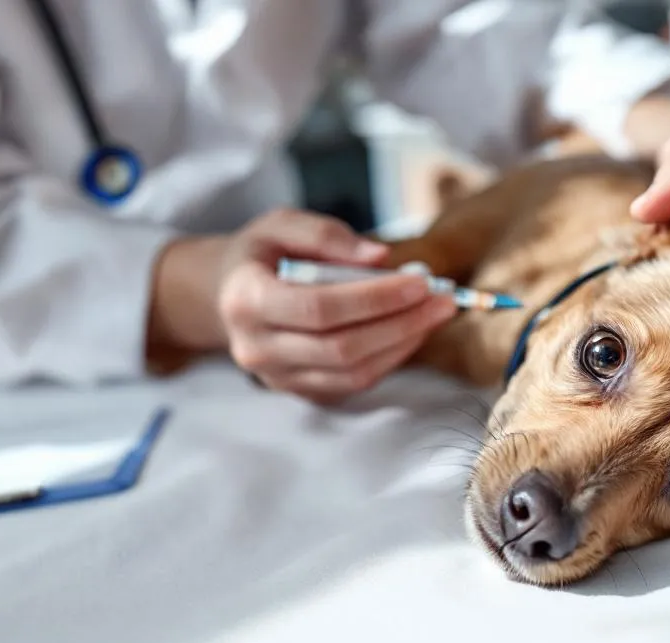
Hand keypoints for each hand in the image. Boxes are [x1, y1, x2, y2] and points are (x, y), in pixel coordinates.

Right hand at [151, 209, 456, 402]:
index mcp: (246, 300)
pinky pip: (353, 384)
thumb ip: (327, 235)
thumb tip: (382, 257)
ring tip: (436, 314)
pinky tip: (412, 332)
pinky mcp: (298, 391)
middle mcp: (257, 348)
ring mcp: (276, 377)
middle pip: (341, 347)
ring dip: (402, 345)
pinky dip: (389, 359)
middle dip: (401, 324)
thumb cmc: (260, 255)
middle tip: (443, 299)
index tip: (419, 281)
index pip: (319, 308)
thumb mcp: (281, 225)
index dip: (374, 298)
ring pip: (352, 373)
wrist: (227, 296)